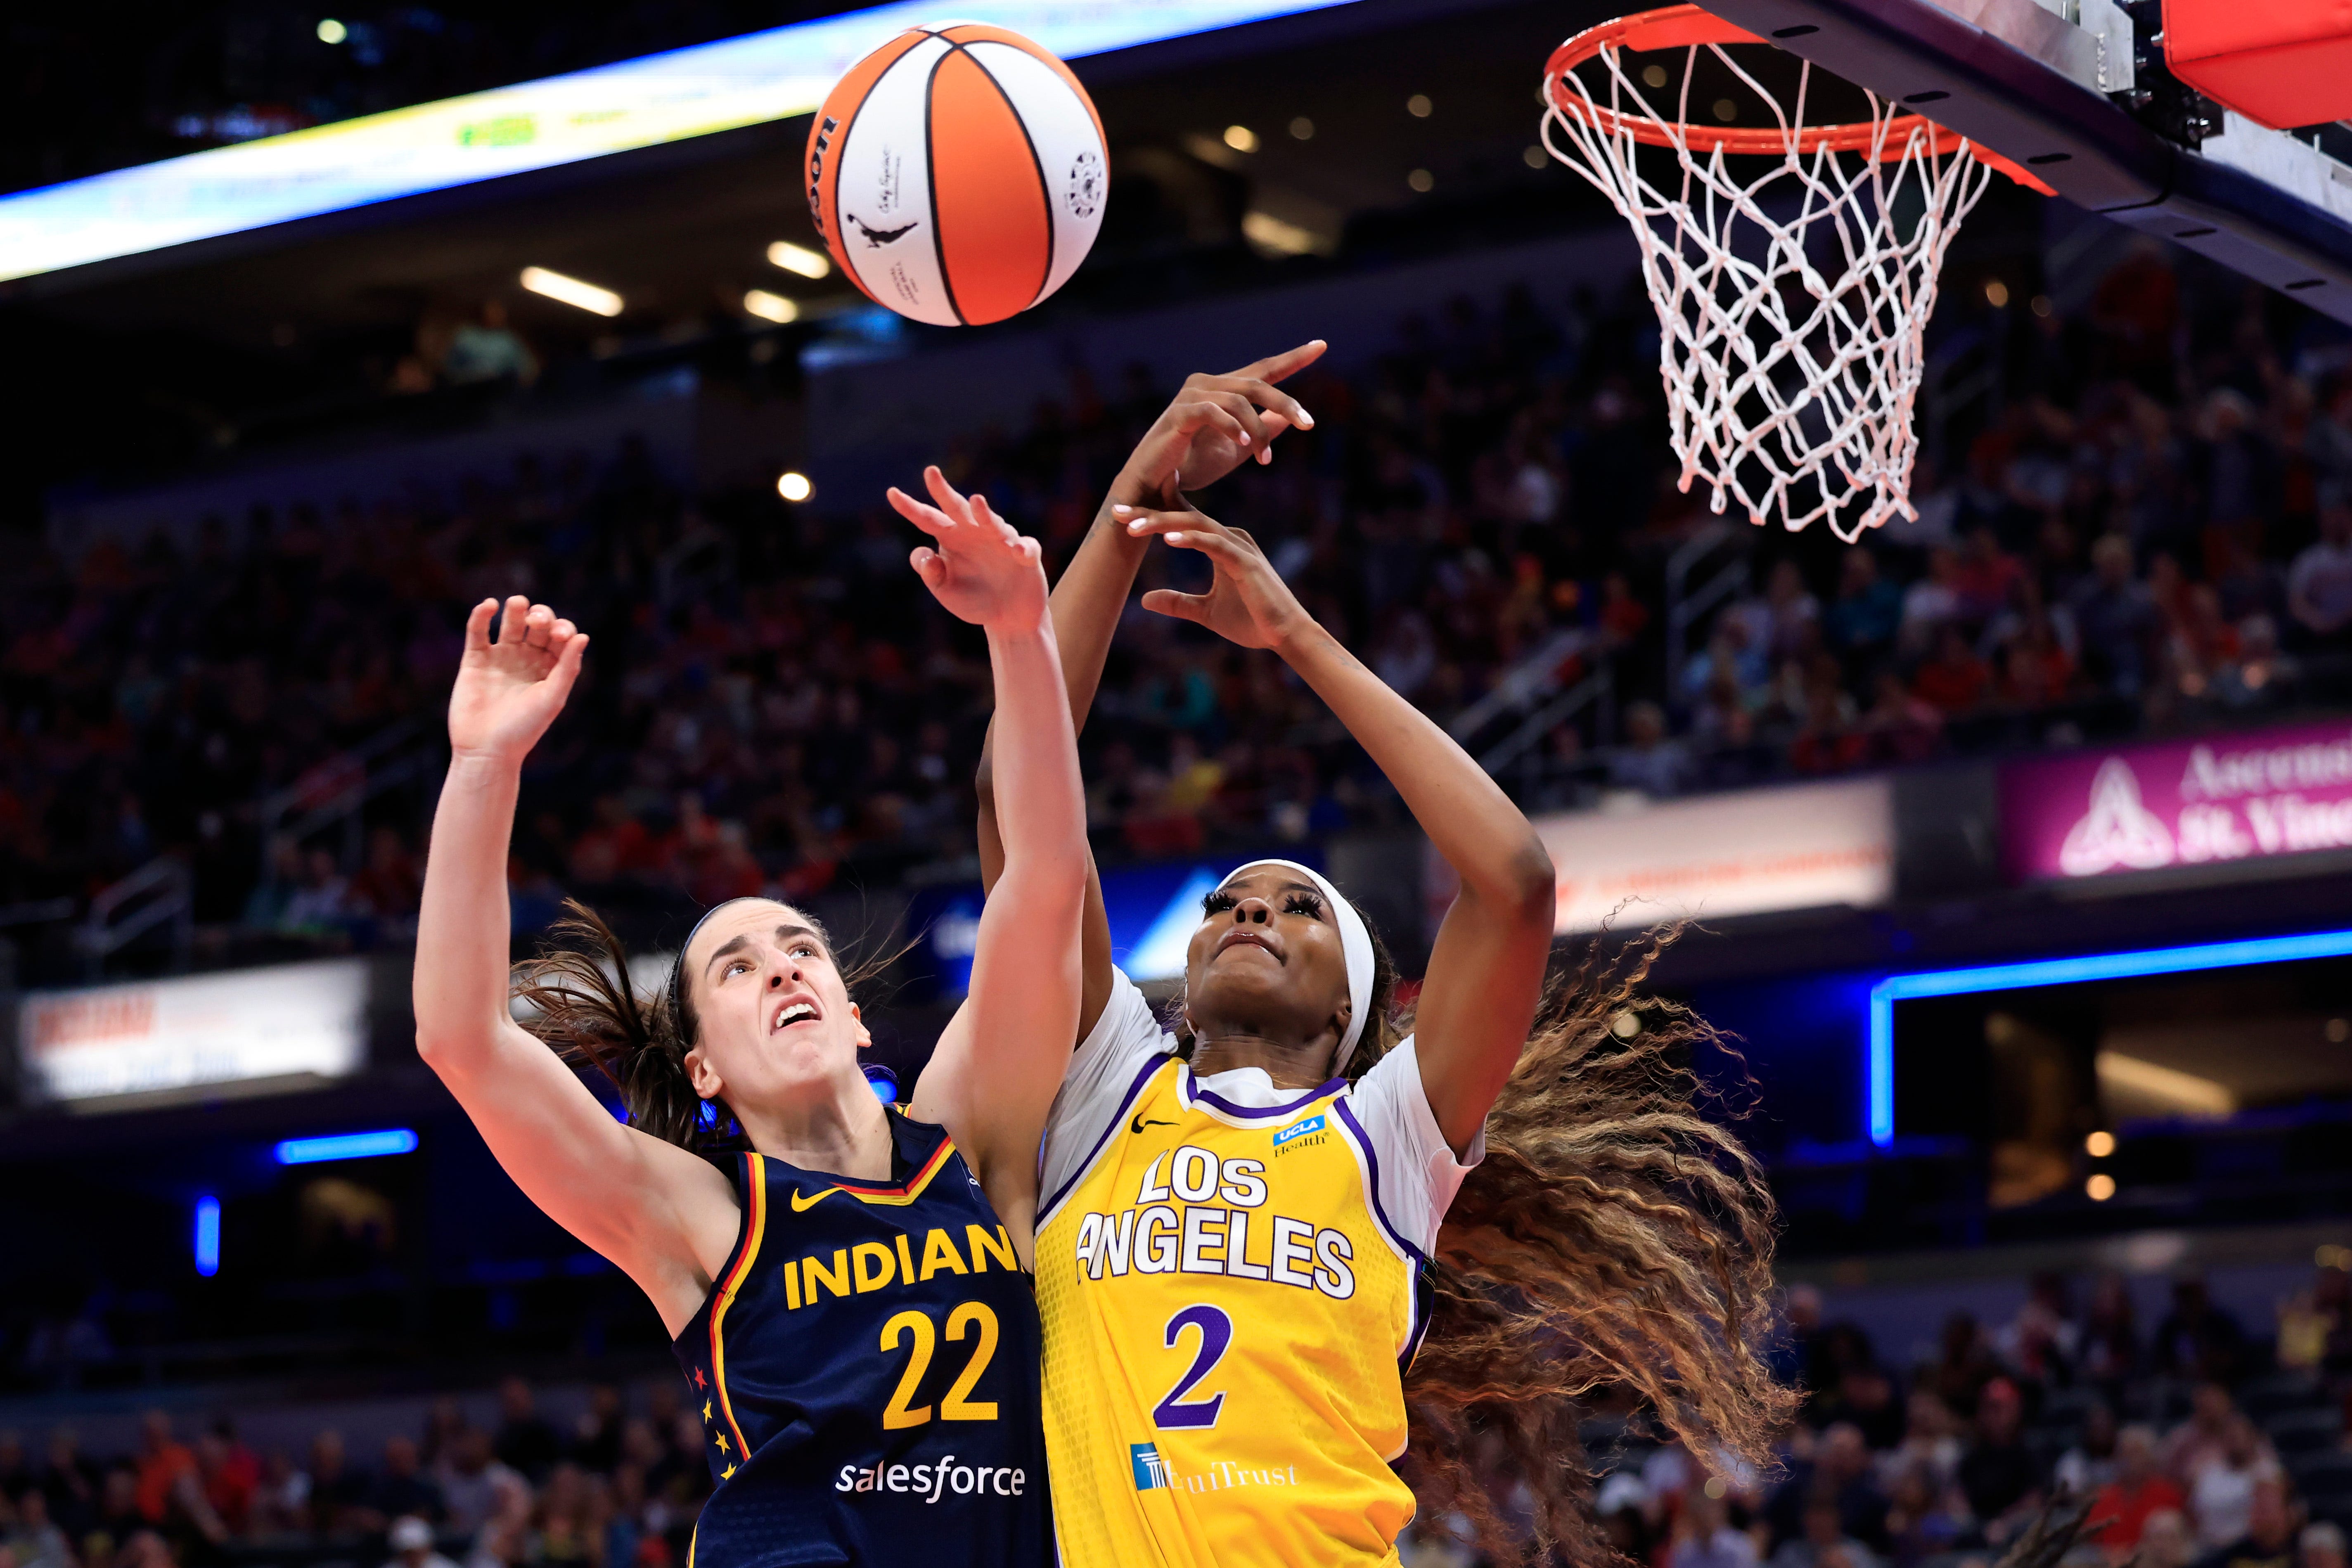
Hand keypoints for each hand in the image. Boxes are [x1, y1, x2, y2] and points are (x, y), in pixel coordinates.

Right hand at [447, 596, 586, 763]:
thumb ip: (567, 667)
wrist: (487, 749)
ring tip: (517, 603)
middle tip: (538, 622)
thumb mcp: (552, 697)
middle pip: (536, 625)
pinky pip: (478, 631)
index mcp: (550, 667)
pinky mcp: (475, 659)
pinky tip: (490, 606)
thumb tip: (583, 636)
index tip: (560, 636)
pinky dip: (482, 615)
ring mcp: (501, 657)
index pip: (560, 636)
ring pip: (510, 623)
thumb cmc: (525, 728)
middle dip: (541, 616)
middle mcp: (527, 658)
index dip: (562, 629)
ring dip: (516, 609)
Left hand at [889, 466, 1047, 631]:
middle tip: (929, 472)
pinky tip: (1016, 552)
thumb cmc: (975, 600)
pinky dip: (1022, 547)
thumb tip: (924, 553)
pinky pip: (1025, 547)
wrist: (1009, 617)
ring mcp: (1002, 541)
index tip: (891, 492)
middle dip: (943, 491)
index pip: (927, 519)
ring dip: (984, 513)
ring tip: (976, 502)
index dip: (909, 507)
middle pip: (956, 508)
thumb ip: (931, 575)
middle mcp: (974, 532)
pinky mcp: (1026, 555)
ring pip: (992, 522)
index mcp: (951, 538)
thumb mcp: (946, 592)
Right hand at [1111, 341, 1325, 503]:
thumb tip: (1289, 419)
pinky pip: (1211, 411)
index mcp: (1223, 389)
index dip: (1294, 358)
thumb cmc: (1193, 465)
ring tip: (1265, 459)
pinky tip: (1244, 443)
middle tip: (1308, 424)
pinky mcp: (1178, 414)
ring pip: (1239, 399)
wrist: (1155, 485)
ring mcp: (1190, 396)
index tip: (1321, 346)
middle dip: (1286, 404)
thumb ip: (1262, 429)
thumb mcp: (1238, 448)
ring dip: (1258, 431)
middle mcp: (1207, 384)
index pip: (1264, 369)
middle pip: (1258, 382)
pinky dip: (1231, 427)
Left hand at [1120, 503, 1314, 652]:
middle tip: (1116, 511)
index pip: (1182, 522)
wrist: (1285, 637)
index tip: (1121, 515)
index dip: (1153, 514)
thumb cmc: (1252, 621)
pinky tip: (1167, 538)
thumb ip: (1178, 602)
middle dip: (1148, 512)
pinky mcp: (1245, 561)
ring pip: (1196, 524)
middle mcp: (1229, 538)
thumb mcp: (1205, 612)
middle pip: (1183, 516)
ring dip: (1163, 523)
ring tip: (1132, 526)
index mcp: (1220, 544)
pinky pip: (1214, 544)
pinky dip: (1191, 538)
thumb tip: (1145, 599)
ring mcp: (1238, 546)